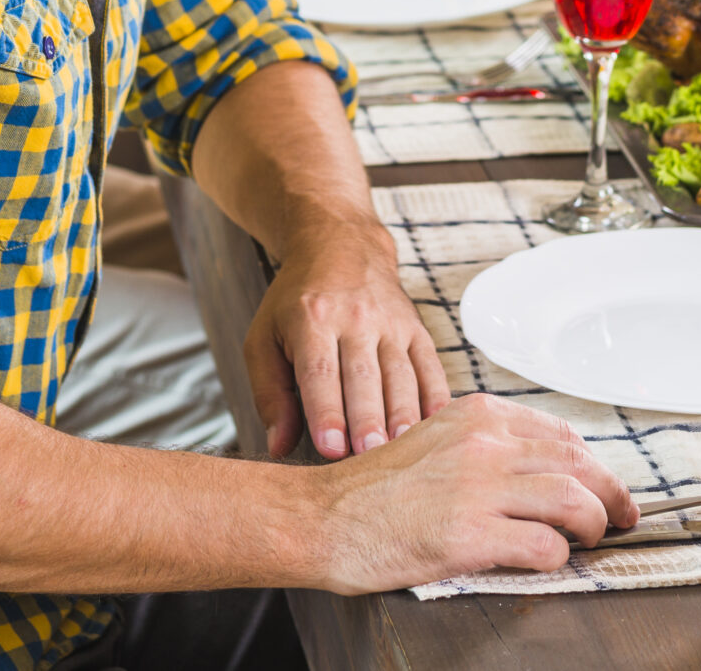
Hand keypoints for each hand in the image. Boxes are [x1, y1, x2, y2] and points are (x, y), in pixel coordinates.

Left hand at [245, 216, 450, 460]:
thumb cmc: (297, 301)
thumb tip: (279, 446)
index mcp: (311, 319)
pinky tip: (436, 423)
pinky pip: (429, 364)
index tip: (331, 448)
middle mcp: (355, 317)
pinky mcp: (415, 327)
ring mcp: (391, 321)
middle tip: (370, 456)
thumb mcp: (264, 337)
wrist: (340, 245)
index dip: (326, 411)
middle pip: (364, 376)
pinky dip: (435, 395)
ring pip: (400, 373)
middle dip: (367, 419)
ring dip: (403, 413)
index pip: (320, 371)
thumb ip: (269, 394)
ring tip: (403, 448)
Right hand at [309, 394, 637, 592]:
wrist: (323, 517)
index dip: (591, 462)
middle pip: (577, 461)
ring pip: (574, 500)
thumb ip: (481, 447)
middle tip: (623, 516)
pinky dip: (558, 556)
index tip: (603, 483)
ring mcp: (479, 487)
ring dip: (595, 524)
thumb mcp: (433, 442)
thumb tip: (531, 469)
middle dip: (611, 492)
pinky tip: (551, 560)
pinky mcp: (471, 534)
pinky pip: (543, 544)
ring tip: (594, 539)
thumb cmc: (371, 490)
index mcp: (477, 417)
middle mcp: (485, 444)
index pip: (558, 433)